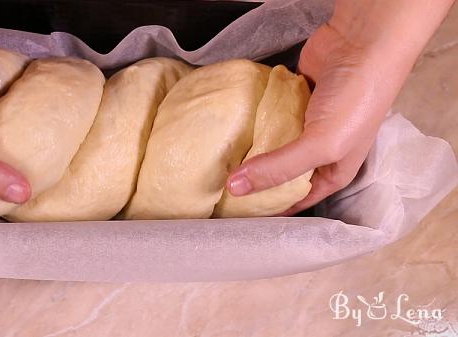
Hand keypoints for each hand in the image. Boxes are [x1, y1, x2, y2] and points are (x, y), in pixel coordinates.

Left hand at [226, 0, 454, 214]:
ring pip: (269, 144)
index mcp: (333, 172)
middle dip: (253, 180)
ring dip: (248, 150)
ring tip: (215, 164)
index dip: (270, 209)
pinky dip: (250, 122)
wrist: (361, 43)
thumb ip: (278, 168)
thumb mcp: (321, 145)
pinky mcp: (290, 100)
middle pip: (279, 173)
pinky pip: (265, 117)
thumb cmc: (353, 103)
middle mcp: (317, 151)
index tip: (237, 216)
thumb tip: (233, 189)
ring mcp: (302, 124)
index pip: (296, 199)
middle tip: (218, 190)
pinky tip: (226, 132)